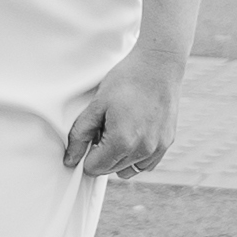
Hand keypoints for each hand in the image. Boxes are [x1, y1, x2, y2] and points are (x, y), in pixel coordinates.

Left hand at [61, 56, 178, 180]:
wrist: (158, 65)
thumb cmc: (126, 81)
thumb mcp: (96, 105)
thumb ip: (80, 135)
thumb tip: (70, 161)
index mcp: (122, 141)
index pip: (94, 168)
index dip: (88, 153)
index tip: (94, 133)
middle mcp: (142, 150)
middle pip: (111, 170)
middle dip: (103, 153)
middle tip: (107, 125)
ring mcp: (157, 148)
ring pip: (128, 169)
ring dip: (120, 157)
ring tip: (121, 130)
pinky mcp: (166, 143)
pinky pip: (145, 164)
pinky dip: (136, 156)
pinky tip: (135, 134)